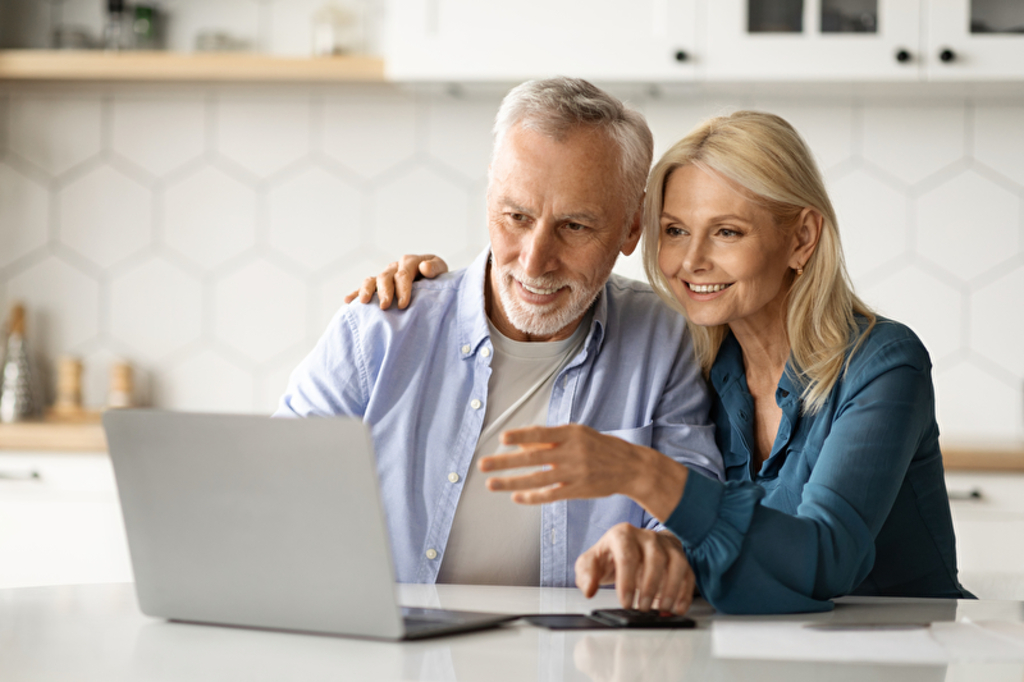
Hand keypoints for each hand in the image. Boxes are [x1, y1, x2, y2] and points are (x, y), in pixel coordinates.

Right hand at [343, 254, 448, 308]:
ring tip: (364, 303)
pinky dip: (356, 293)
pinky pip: (364, 287)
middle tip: (384, 306)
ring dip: (366, 290)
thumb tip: (424, 267)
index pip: (403, 274)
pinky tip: (348, 301)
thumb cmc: (438, 278)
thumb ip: (435, 268)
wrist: (434, 282)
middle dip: (384, 291)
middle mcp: (395, 267)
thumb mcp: (442, 271)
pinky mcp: (378, 285)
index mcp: (410, 262)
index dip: (403, 288)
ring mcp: (385, 276)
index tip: (402, 305)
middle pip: (386, 276)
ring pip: (372, 280)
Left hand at [478, 424, 686, 519]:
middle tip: (482, 465)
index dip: (520, 436)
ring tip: (491, 484)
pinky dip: (532, 497)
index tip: (502, 439)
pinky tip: (516, 497)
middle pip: (533, 458)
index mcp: (572, 434)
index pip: (541, 433)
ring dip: (511, 482)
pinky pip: (550, 495)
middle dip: (505, 462)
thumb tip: (521, 442)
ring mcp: (575, 473)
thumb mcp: (578, 435)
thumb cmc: (600, 447)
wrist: (631, 467)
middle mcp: (572, 452)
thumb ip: (551, 439)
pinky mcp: (578, 490)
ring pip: (537, 479)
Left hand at [575, 524, 695, 614]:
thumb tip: (589, 590)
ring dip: (671, 588)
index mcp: (622, 534)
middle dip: (650, 586)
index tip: (626, 602)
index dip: (627, 581)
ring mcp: (665, 545)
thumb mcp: (591, 562)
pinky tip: (677, 608)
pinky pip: (688, 572)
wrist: (630, 546)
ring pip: (676, 562)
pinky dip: (685, 592)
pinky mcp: (679, 556)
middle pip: (655, 557)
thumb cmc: (610, 556)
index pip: (627, 555)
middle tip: (642, 608)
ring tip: (662, 608)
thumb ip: (586, 574)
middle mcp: (646, 536)